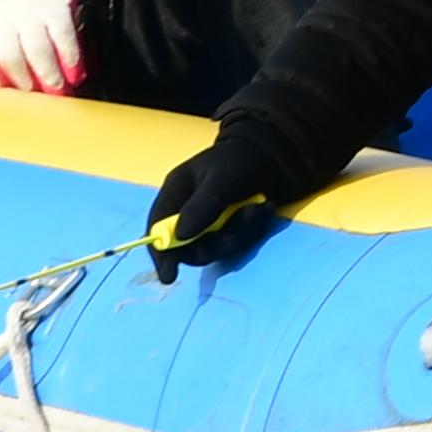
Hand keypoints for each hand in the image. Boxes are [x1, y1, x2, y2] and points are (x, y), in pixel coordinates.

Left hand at [0, 0, 92, 92]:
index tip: (6, 96)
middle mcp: (2, 8)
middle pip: (8, 58)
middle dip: (23, 84)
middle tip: (35, 99)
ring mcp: (29, 4)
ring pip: (35, 52)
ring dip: (48, 76)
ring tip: (57, 90)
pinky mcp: (55, 0)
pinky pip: (62, 37)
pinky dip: (69, 57)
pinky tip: (75, 68)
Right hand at [146, 131, 294, 284]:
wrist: (274, 156)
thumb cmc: (240, 161)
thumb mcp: (220, 180)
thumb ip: (201, 207)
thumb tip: (180, 237)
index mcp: (176, 192)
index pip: (158, 228)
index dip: (161, 254)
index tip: (169, 276)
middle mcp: (188, 209)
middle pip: (185, 247)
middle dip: (209, 247)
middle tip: (232, 238)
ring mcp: (209, 220)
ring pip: (212, 247)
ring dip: (235, 235)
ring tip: (255, 211)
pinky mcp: (229, 227)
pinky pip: (233, 242)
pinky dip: (248, 230)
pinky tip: (261, 210)